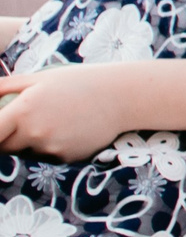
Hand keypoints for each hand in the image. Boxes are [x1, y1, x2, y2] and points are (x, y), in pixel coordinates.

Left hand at [0, 63, 141, 160]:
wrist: (122, 97)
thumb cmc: (79, 81)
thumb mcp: (40, 78)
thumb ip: (5, 87)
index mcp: (23, 110)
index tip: (1, 126)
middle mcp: (34, 133)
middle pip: (4, 146)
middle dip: (7, 137)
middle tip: (23, 120)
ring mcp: (50, 148)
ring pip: (25, 152)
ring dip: (28, 142)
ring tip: (52, 121)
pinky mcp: (64, 159)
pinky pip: (46, 156)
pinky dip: (50, 147)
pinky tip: (67, 130)